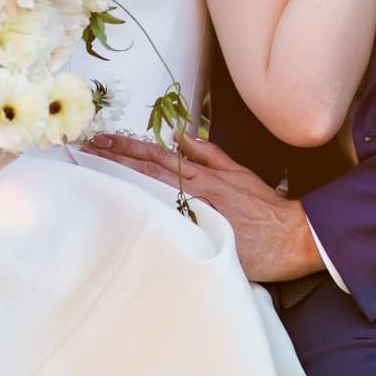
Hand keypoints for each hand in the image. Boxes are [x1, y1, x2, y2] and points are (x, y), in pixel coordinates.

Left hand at [81, 130, 326, 282]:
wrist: (291, 236)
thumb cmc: (266, 208)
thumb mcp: (239, 172)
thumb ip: (208, 155)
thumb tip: (180, 138)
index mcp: (203, 175)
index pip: (156, 156)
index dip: (127, 147)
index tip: (101, 140)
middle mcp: (195, 190)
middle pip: (146, 171)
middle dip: (114, 159)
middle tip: (84, 149)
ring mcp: (196, 213)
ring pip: (150, 192)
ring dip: (121, 180)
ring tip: (93, 171)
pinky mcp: (200, 235)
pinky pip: (165, 222)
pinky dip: (142, 213)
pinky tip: (119, 209)